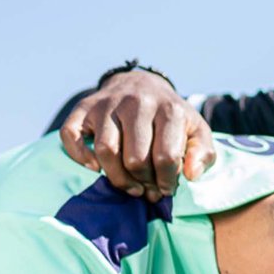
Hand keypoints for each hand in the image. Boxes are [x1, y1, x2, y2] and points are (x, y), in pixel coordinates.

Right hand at [58, 69, 217, 200]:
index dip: (166, 182)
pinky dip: (80, 156)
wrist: (142, 84)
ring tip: (129, 186)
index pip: (166, 157)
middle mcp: (137, 103)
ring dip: (117, 178)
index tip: (165, 189)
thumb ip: (203, 153)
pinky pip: (71, 135)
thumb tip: (191, 175)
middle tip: (146, 189)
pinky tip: (96, 166)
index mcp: (169, 109)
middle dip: (142, 182)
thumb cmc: (171, 117)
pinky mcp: (84, 107)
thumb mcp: (197, 131)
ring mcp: (108, 104)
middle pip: (135, 158)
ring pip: (107, 151)